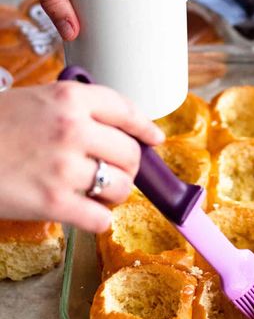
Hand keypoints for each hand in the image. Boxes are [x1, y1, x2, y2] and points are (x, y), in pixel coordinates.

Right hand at [0, 81, 163, 231]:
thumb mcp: (35, 100)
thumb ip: (74, 108)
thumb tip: (115, 130)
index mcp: (69, 98)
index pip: (126, 110)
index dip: (145, 127)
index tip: (154, 138)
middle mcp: (72, 129)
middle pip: (130, 153)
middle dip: (130, 167)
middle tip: (118, 173)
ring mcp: (63, 167)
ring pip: (120, 187)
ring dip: (115, 193)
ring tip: (100, 193)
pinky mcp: (52, 203)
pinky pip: (100, 219)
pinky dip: (98, 220)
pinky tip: (85, 214)